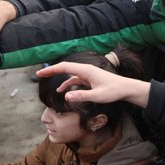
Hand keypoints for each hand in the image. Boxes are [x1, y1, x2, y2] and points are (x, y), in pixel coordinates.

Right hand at [35, 62, 150, 107]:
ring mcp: (87, 74)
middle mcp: (85, 70)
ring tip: (48, 82)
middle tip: (39, 74)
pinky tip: (63, 91)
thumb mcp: (97, 96)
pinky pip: (75, 79)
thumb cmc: (113, 91)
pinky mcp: (90, 79)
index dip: (51, 69)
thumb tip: (66, 96)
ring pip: (69, 74)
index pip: (64, 67)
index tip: (40, 73)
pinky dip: (68, 84)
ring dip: (59, 78)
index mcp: (86, 70)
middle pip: (65, 68)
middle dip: (52, 71)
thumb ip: (81, 96)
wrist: (125, 88)